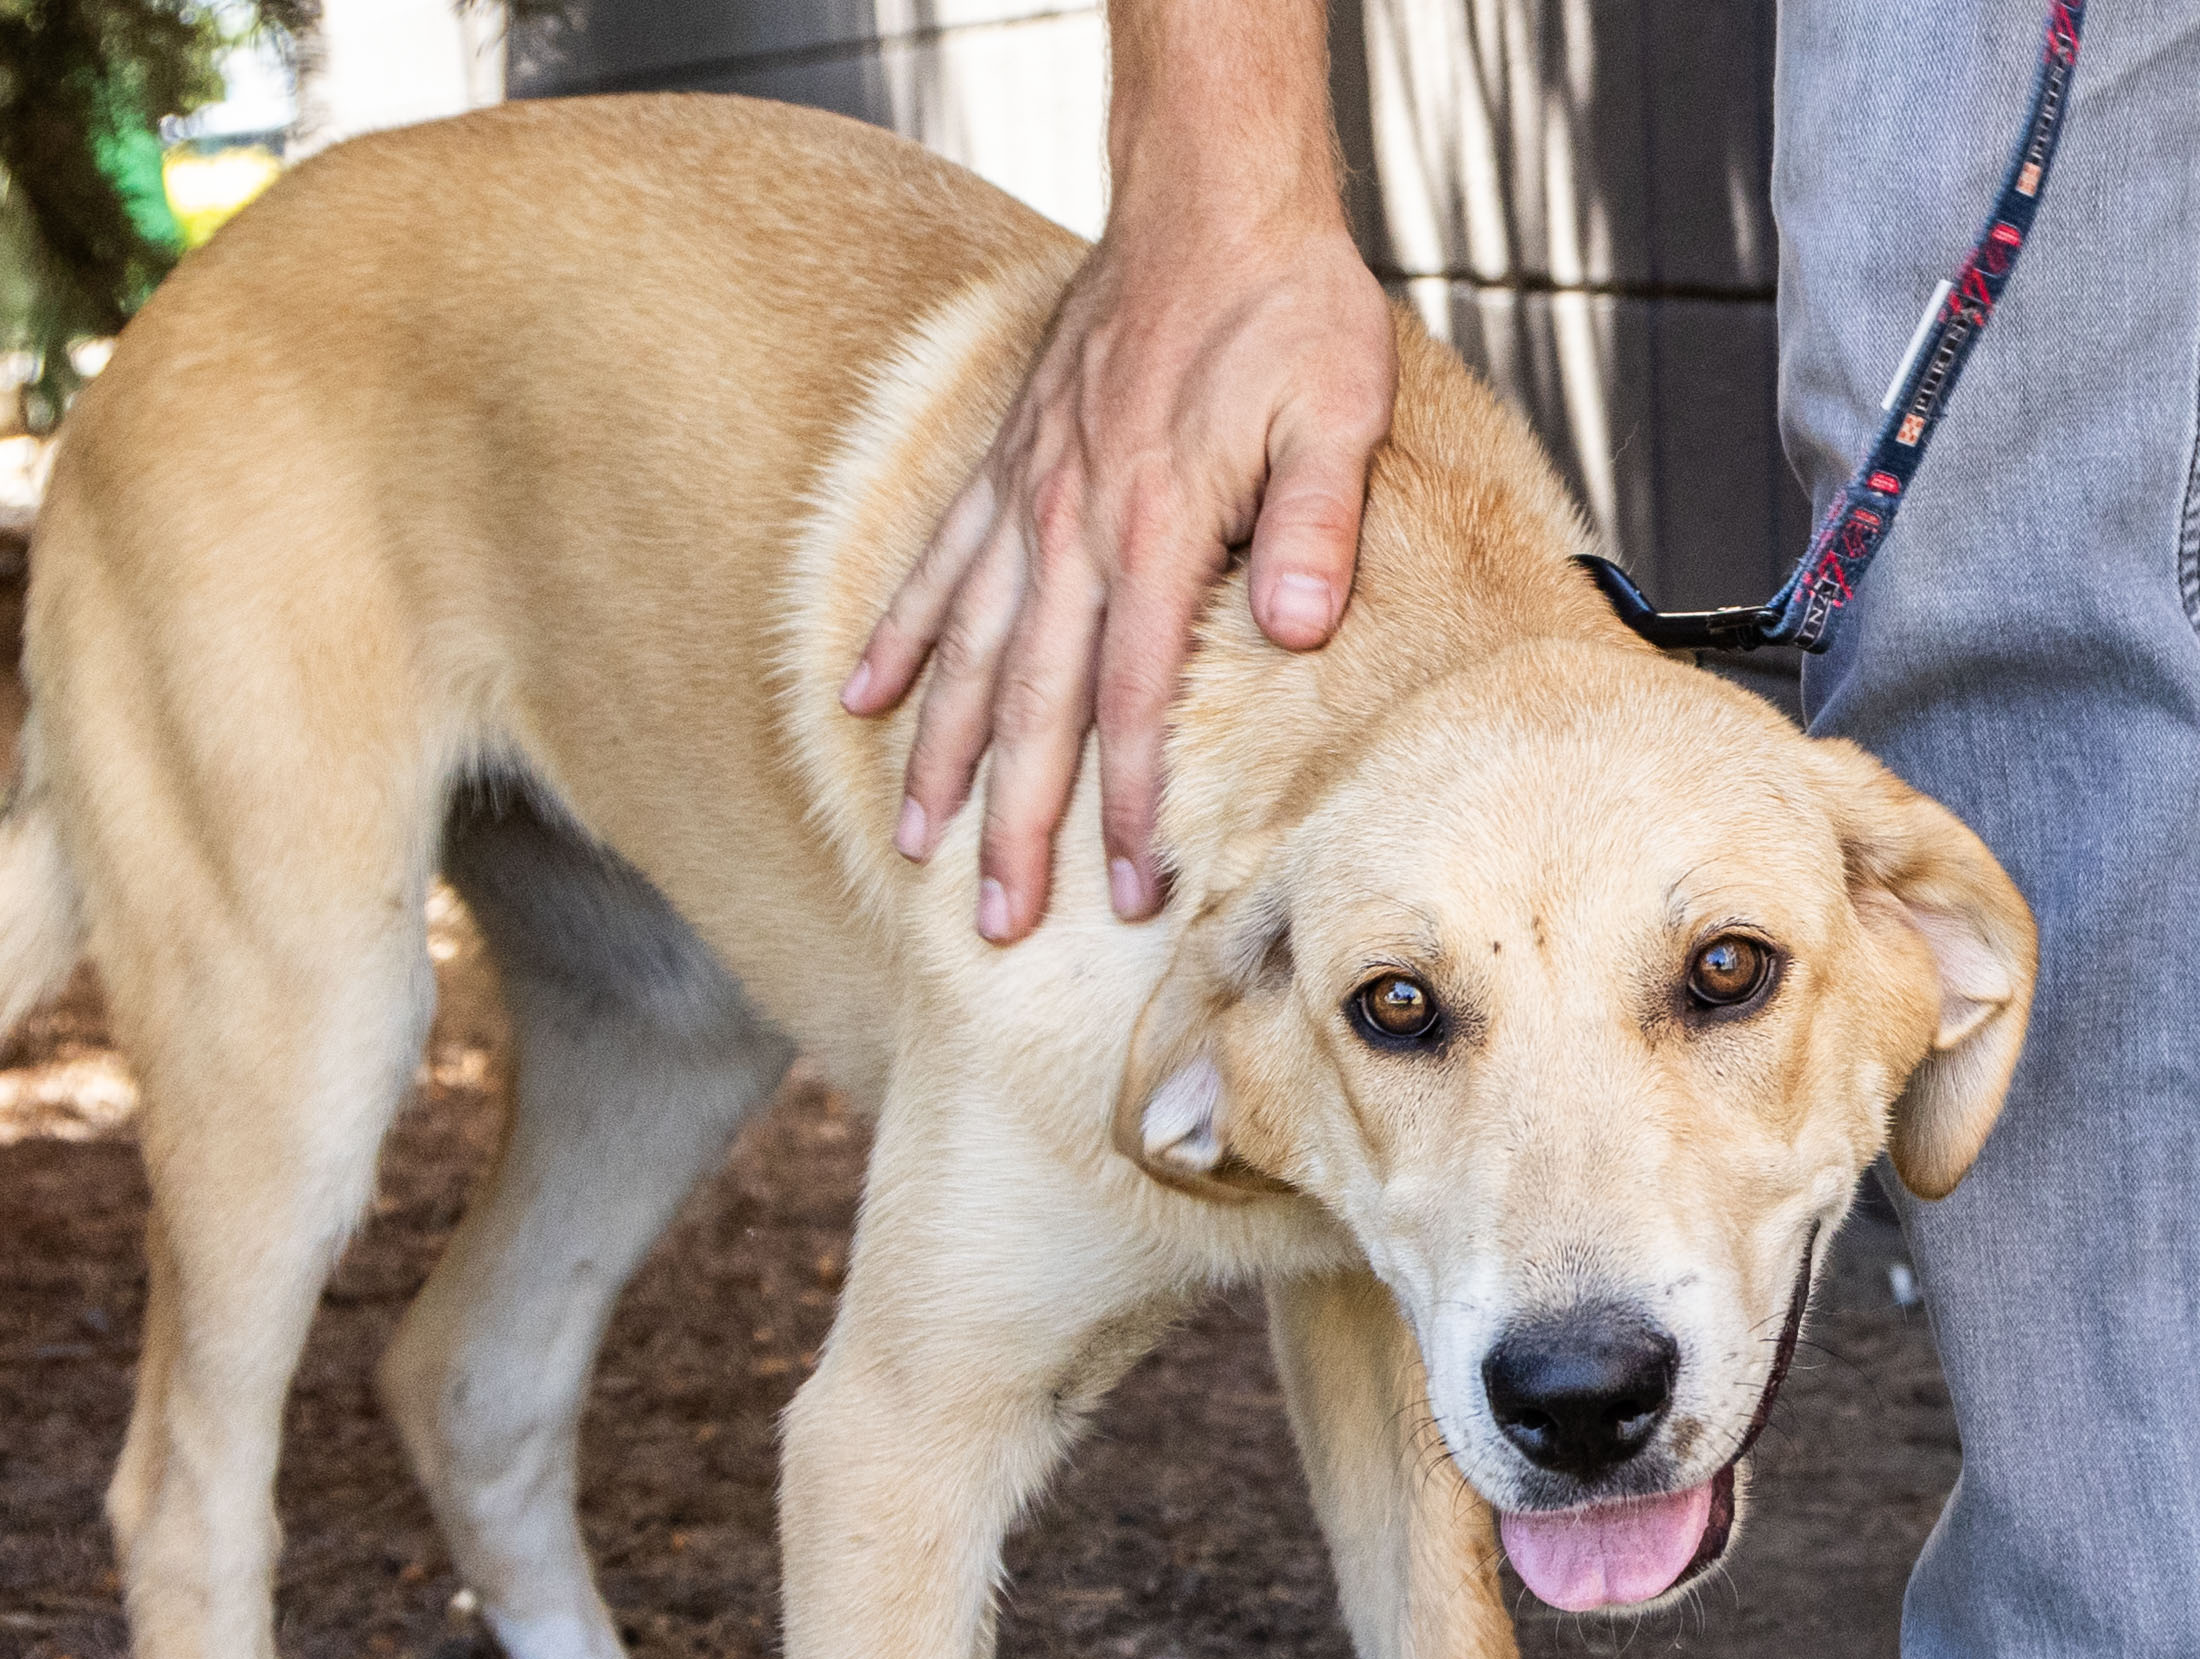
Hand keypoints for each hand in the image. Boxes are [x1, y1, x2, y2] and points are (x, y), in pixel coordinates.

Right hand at [841, 34, 1393, 943]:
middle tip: (998, 923)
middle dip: (1016, 822)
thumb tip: (1303, 633)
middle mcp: (1071, 520)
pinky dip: (900, 635)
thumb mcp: (1339, 406)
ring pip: (973, 651)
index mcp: (1156, 523)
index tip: (1125, 890)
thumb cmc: (1289, 303)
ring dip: (942, 755)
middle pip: (1036, 702)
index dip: (1126, 803)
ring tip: (915, 846)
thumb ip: (1319, 523)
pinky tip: (860, 697)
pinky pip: (938, 565)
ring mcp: (1026, 492)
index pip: (1134, 699)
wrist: (1212, 194)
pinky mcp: (1008, 461)